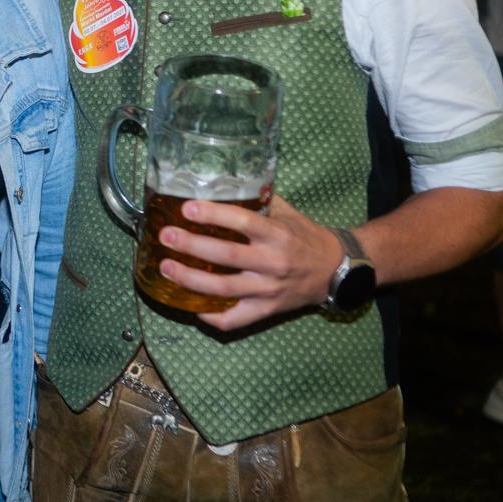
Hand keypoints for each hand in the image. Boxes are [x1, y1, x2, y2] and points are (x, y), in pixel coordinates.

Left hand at [155, 192, 342, 331]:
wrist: (335, 272)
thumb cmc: (306, 237)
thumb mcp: (287, 213)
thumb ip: (260, 199)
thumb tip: (225, 182)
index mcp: (277, 234)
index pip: (243, 221)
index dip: (213, 214)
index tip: (187, 208)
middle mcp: (272, 262)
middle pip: (227, 256)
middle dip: (192, 245)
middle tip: (166, 237)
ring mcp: (269, 289)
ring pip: (225, 289)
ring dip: (191, 280)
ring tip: (167, 268)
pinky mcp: (267, 310)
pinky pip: (235, 319)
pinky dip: (212, 316)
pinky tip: (191, 307)